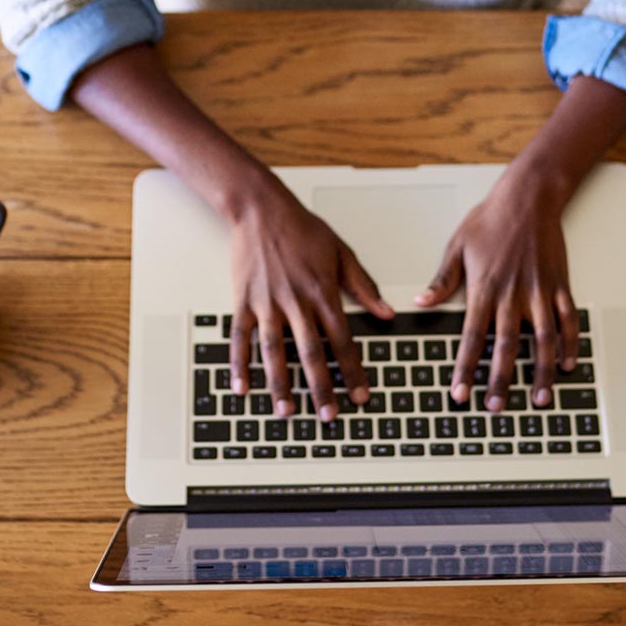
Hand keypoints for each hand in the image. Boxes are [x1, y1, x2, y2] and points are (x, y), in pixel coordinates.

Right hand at [226, 177, 392, 421]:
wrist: (261, 209)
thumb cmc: (303, 228)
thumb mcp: (342, 252)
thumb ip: (364, 286)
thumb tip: (387, 313)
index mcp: (322, 292)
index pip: (342, 340)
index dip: (353, 370)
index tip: (361, 395)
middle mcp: (295, 301)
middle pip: (310, 353)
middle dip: (321, 387)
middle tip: (328, 416)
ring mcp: (266, 303)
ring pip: (274, 351)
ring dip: (280, 384)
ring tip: (286, 410)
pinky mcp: (243, 301)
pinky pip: (239, 338)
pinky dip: (239, 364)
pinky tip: (241, 388)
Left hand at [416, 165, 580, 411]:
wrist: (528, 197)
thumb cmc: (490, 219)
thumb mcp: (457, 247)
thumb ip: (442, 280)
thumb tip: (421, 302)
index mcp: (483, 289)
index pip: (471, 338)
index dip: (465, 369)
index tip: (460, 393)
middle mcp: (512, 295)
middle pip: (505, 347)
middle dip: (500, 381)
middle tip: (496, 408)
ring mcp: (539, 292)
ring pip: (542, 340)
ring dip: (541, 372)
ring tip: (540, 399)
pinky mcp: (559, 285)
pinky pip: (567, 320)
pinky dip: (569, 343)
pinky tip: (567, 364)